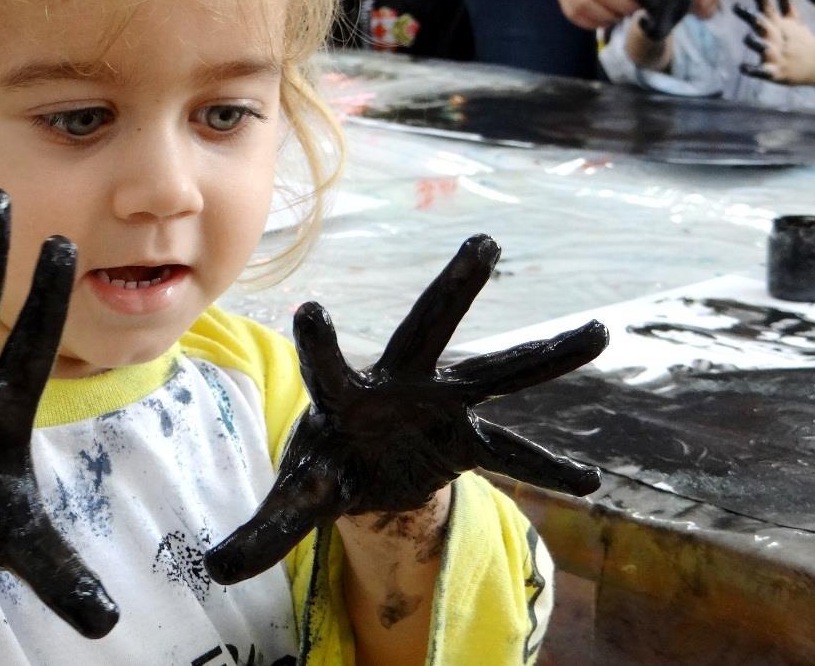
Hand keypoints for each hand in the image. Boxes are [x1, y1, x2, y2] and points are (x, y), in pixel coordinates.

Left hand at [204, 235, 607, 584]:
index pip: (327, 367)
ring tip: (601, 329)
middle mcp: (398, 384)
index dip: (319, 343)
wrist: (361, 471)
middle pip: (426, 328)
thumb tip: (214, 570)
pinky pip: (515, 452)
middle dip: (454, 288)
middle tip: (485, 243)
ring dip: (543, 354)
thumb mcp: (295, 499)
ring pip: (495, 372)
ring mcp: (440, 406)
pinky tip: (590, 481)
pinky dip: (548, 467)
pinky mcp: (467, 439)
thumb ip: (264, 529)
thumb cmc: (323, 466)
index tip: (310, 309)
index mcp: (343, 396)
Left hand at [732, 0, 814, 84]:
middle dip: (753, 17)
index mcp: (778, 24)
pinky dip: (752, 70)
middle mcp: (776, 37)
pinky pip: (761, 71)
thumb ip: (785, 0)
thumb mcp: (794, 18)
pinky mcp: (774, 71)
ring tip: (748, 38)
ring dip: (756, 42)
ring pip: (764, 47)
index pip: (767, 5)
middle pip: (763, 25)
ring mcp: (776, 54)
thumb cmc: (801, 39)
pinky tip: (742, 68)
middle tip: (738, 8)